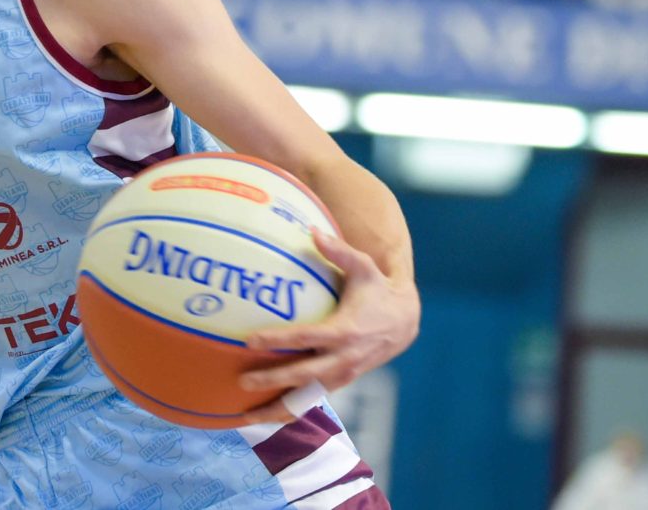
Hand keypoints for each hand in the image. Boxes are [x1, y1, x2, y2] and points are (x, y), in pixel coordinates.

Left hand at [235, 229, 419, 424]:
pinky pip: (311, 399)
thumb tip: (313, 230)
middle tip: (241, 382)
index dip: (278, 340)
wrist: (406, 321)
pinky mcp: (339, 382)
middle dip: (272, 380)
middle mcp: (343, 358)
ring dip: (278, 409)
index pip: (305, 338)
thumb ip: (338, 251)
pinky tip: (262, 415)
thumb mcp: (363, 267)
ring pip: (307, 397)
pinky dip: (289, 409)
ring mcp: (342, 374)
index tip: (249, 340)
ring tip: (244, 416)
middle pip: (303, 375)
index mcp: (344, 331)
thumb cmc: (377, 289)